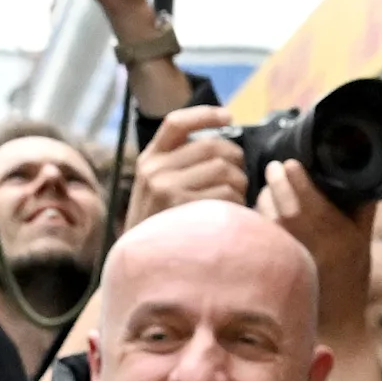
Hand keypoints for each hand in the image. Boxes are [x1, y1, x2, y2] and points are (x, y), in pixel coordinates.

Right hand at [123, 103, 244, 227]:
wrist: (142, 265)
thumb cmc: (159, 226)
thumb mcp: (154, 189)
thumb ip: (177, 164)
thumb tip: (220, 143)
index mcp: (149, 159)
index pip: (177, 123)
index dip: (205, 115)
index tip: (229, 117)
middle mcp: (155, 169)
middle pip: (212, 146)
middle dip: (235, 160)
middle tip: (240, 177)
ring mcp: (166, 188)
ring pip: (224, 169)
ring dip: (240, 184)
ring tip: (236, 199)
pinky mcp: (182, 208)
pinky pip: (226, 194)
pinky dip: (238, 203)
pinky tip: (232, 215)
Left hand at [254, 158, 371, 336]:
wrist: (337, 316)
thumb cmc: (351, 273)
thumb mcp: (364, 237)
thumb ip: (364, 205)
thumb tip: (366, 175)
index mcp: (328, 225)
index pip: (300, 187)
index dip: (292, 170)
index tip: (290, 163)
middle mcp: (302, 234)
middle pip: (275, 194)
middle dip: (274, 178)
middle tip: (276, 169)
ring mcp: (282, 246)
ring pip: (262, 209)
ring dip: (264, 197)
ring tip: (271, 192)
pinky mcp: (269, 256)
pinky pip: (257, 227)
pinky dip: (258, 216)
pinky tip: (266, 215)